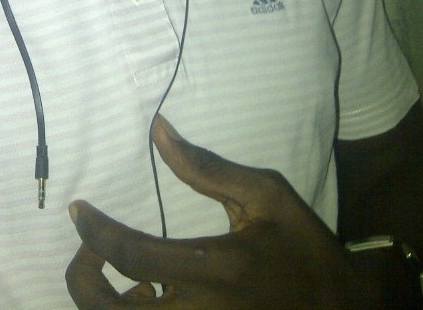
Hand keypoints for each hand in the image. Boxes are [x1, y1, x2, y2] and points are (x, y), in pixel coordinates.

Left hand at [65, 116, 379, 308]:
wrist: (345, 308)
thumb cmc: (302, 245)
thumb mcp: (265, 194)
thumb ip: (206, 167)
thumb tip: (157, 130)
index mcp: (215, 268)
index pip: (132, 256)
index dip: (92, 233)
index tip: (78, 209)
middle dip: (83, 281)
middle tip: (89, 253)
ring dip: (110, 305)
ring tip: (124, 276)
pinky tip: (152, 296)